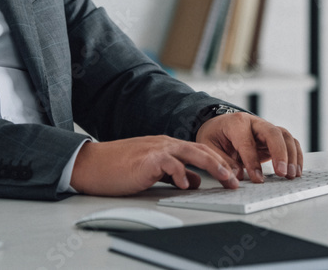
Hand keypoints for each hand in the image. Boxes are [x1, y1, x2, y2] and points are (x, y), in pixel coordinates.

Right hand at [69, 136, 240, 196]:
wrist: (91, 164)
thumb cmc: (117, 168)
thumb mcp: (151, 171)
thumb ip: (173, 174)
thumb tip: (193, 181)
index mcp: (166, 146)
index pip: (199, 151)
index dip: (218, 162)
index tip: (231, 176)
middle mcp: (164, 144)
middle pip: (201, 150)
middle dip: (222, 165)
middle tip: (236, 180)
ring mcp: (156, 149)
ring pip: (192, 153)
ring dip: (212, 167)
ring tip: (225, 179)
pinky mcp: (147, 159)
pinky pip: (170, 164)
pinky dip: (181, 173)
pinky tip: (186, 184)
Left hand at [195, 113, 301, 182]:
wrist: (219, 125)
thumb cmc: (214, 135)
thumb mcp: (208, 145)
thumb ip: (221, 160)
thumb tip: (236, 176)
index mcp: (236, 123)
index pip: (247, 142)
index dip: (253, 161)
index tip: (257, 179)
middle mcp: (254, 122)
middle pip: (273, 133)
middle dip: (280, 153)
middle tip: (282, 173)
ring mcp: (266, 128)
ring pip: (285, 136)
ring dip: (291, 156)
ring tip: (291, 175)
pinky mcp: (273, 137)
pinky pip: (289, 142)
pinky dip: (295, 155)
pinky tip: (295, 170)